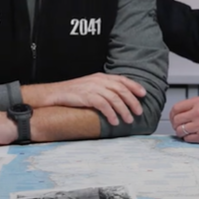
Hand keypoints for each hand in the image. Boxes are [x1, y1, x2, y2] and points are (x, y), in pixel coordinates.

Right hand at [24, 73, 144, 125]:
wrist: (55, 94)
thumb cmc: (72, 92)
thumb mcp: (90, 87)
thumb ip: (103, 89)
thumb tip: (118, 98)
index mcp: (100, 77)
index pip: (121, 80)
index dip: (134, 86)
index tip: (143, 94)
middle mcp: (98, 80)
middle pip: (121, 89)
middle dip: (132, 101)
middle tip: (139, 111)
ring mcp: (92, 88)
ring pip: (114, 98)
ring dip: (123, 110)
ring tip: (128, 120)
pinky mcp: (87, 96)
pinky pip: (103, 105)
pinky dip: (111, 114)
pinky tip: (114, 121)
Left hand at [168, 97, 198, 144]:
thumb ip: (194, 107)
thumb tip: (181, 113)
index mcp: (198, 102)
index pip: (176, 108)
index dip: (172, 115)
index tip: (174, 118)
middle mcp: (197, 112)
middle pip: (176, 120)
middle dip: (175, 124)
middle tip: (178, 126)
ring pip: (180, 130)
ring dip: (180, 132)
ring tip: (184, 132)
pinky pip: (187, 138)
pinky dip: (187, 138)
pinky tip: (191, 136)